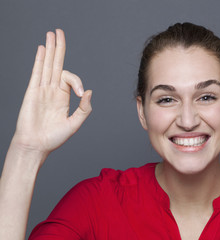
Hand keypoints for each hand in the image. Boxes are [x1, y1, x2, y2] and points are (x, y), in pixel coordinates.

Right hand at [12, 29, 91, 159]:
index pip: (70, 78)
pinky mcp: (32, 92)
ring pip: (46, 65)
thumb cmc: (54, 138)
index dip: (76, 81)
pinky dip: (39, 60)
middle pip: (56, 64)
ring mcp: (42, 90)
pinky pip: (36, 73)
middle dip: (59, 48)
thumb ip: (84, 109)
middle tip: (59, 32)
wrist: (36, 145)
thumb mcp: (75, 124)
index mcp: (63, 97)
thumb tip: (89, 91)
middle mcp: (52, 90)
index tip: (80, 94)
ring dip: (49, 49)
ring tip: (51, 34)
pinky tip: (42, 49)